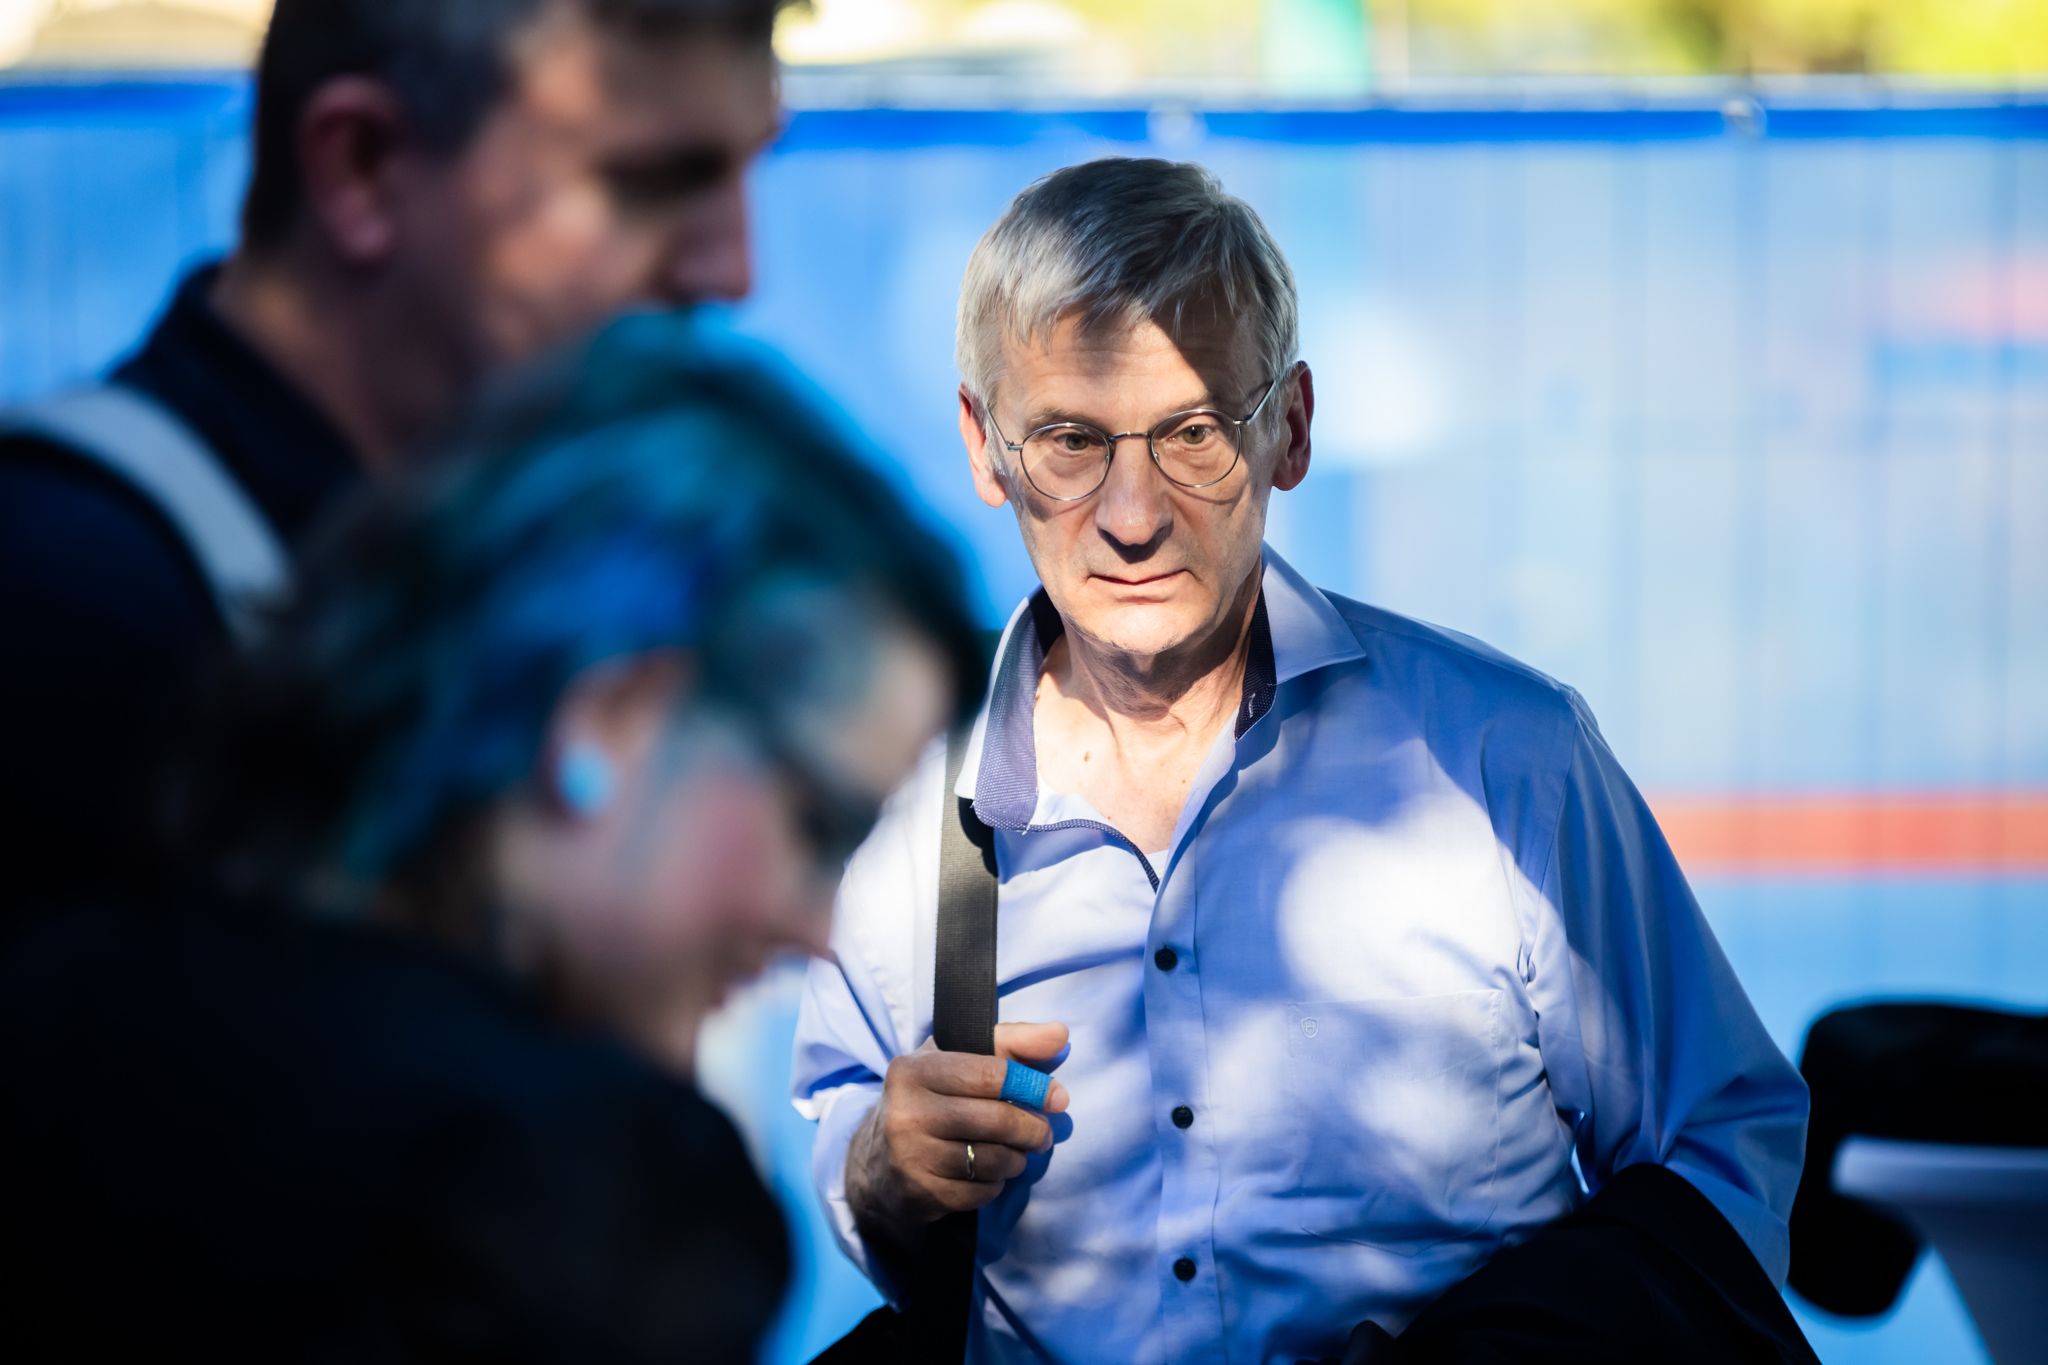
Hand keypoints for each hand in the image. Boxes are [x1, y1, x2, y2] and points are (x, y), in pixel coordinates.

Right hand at [845, 1021, 1069, 1242]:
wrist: (881, 1159)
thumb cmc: (932, 1098)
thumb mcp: (960, 1059)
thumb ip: (1011, 1042)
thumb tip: (1060, 1034)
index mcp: (914, 1069)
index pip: (989, 1073)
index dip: (1032, 1085)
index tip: (1057, 1096)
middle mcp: (906, 1111)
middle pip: (995, 1120)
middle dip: (1032, 1129)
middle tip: (1042, 1134)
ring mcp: (910, 1155)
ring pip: (992, 1160)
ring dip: (1016, 1159)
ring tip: (1016, 1153)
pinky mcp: (920, 1192)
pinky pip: (980, 1191)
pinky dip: (995, 1184)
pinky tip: (988, 1174)